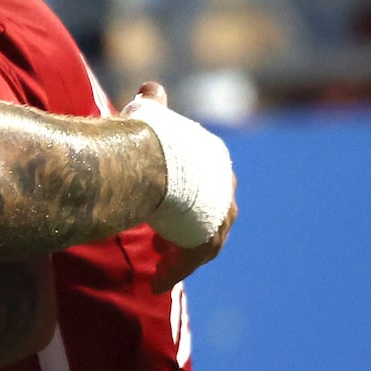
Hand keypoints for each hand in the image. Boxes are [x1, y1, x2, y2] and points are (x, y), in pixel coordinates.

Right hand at [122, 81, 238, 291]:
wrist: (152, 160)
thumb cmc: (147, 136)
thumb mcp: (150, 115)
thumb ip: (152, 106)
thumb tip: (151, 88)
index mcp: (214, 158)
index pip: (206, 181)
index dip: (185, 194)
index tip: (165, 204)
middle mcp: (224, 187)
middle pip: (210, 213)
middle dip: (187, 225)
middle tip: (161, 237)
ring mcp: (219, 215)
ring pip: (203, 239)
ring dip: (181, 251)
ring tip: (158, 259)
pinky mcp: (208, 240)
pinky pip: (191, 260)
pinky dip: (174, 270)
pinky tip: (157, 282)